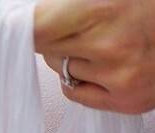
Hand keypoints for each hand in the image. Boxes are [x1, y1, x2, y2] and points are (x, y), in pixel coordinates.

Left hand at [34, 0, 154, 113]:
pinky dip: (82, 80)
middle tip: (79, 24)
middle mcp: (108, 46)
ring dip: (71, 56)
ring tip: (103, 41)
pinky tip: (105, 64)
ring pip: (62, 70)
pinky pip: (77, 94)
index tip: (26, 23)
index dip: (27, 25)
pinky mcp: (128, 101)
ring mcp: (119, 78)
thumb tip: (35, 10)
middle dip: (54, 36)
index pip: (35, 27)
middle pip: (45, 49)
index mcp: (102, 7)